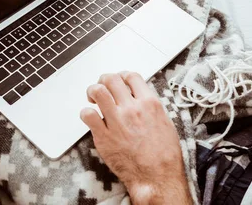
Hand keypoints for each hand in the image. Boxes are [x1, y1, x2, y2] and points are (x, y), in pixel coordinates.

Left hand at [80, 72, 192, 204]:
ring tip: (93, 99)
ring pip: (98, 91)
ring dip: (92, 91)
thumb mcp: (165, 122)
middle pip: (111, 79)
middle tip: (102, 88)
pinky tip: (90, 118)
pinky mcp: (104, 136)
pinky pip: (87, 114)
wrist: (158, 177)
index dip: (122, 76)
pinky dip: (86, 113)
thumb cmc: (164, 155)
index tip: (119, 81)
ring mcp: (117, 121)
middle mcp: (133, 108)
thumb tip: (140, 98)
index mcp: (150, 103)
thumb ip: (150, 107)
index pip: (131, 76)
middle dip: (104, 80)